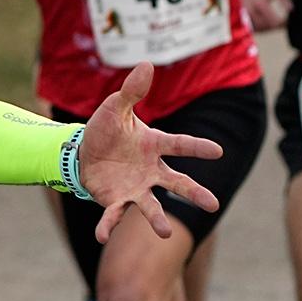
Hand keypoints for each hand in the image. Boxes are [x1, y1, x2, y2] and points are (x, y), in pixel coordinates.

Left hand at [77, 63, 225, 243]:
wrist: (83, 153)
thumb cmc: (106, 130)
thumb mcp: (115, 108)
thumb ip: (131, 91)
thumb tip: (146, 63)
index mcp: (154, 145)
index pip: (180, 144)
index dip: (198, 147)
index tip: (218, 152)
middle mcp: (150, 170)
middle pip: (177, 182)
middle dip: (194, 193)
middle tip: (213, 205)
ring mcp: (135, 188)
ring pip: (151, 205)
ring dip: (157, 218)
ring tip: (164, 232)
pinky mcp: (116, 201)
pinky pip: (114, 215)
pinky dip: (109, 226)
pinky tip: (102, 237)